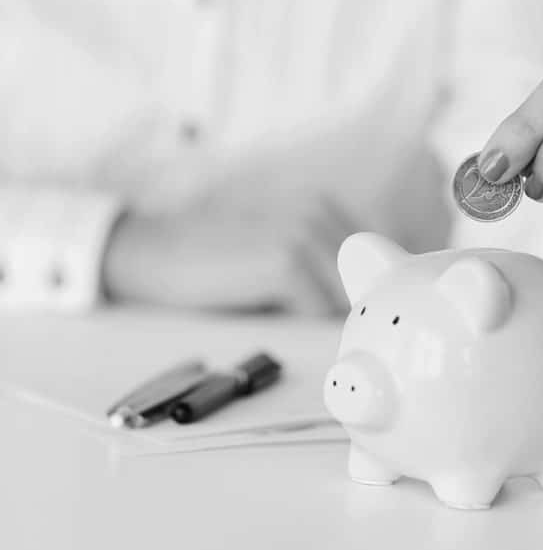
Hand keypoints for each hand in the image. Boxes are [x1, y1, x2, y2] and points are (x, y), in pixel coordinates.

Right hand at [101, 198, 353, 313]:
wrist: (158, 252)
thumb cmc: (218, 264)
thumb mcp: (279, 255)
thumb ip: (322, 271)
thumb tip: (364, 313)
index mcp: (323, 208)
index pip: (377, 259)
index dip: (371, 294)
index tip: (362, 321)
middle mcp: (321, 212)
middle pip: (369, 280)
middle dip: (357, 313)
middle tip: (344, 341)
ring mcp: (304, 233)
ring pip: (349, 298)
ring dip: (333, 323)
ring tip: (310, 337)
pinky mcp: (286, 260)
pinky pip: (320, 311)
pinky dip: (308, 329)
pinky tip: (282, 327)